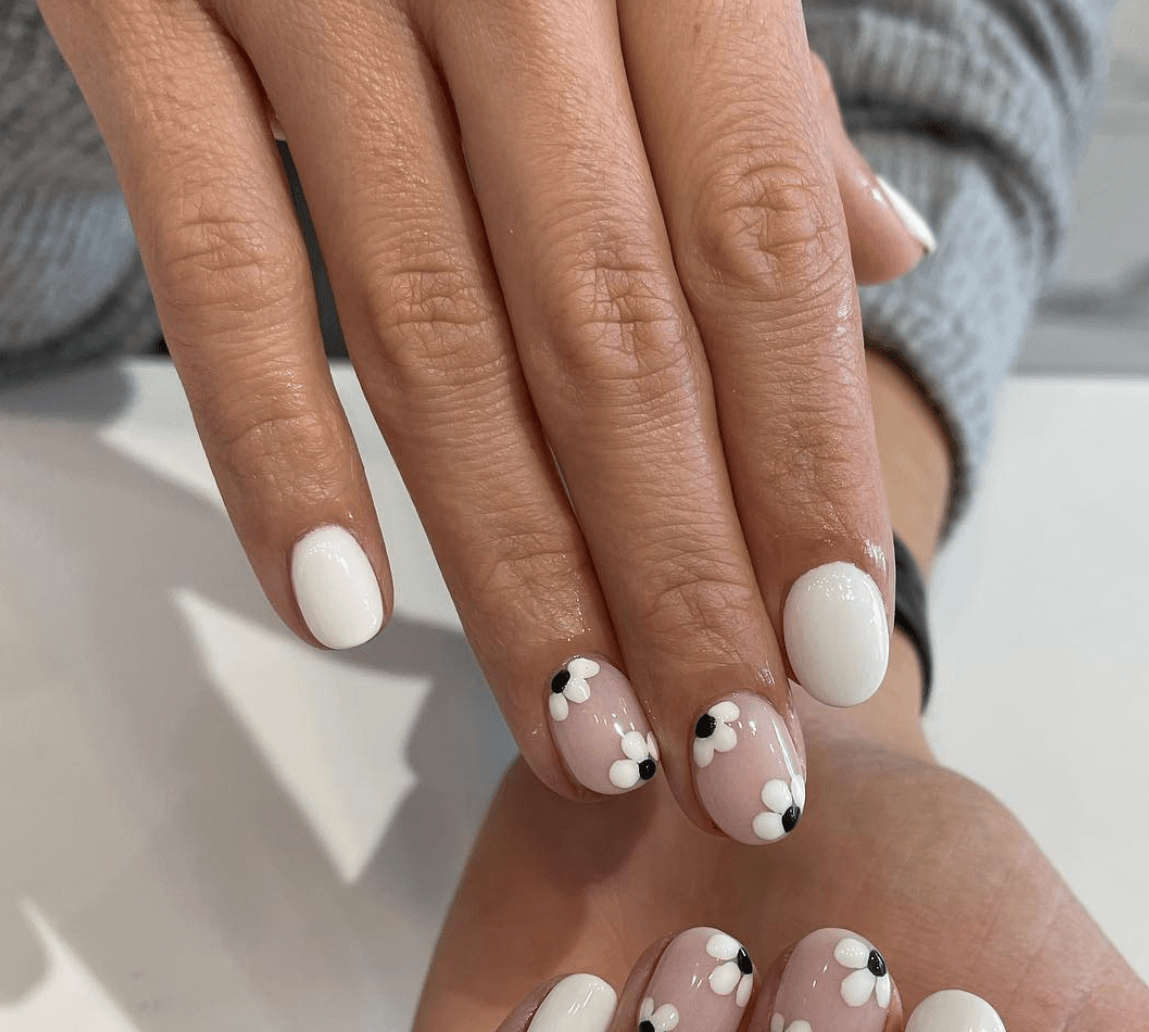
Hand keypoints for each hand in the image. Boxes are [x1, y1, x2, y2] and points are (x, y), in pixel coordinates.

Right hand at [39, 0, 935, 839]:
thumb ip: (765, 94)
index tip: (834, 652)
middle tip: (731, 766)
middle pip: (612, 336)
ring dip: (516, 570)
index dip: (802, 465)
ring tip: (585, 739)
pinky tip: (343, 615)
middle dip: (680, 578)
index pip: (761, 251)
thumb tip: (881, 262)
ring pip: (434, 337)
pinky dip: (273, 445)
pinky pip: (212, 257)